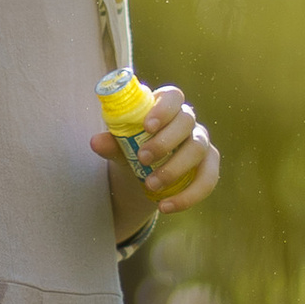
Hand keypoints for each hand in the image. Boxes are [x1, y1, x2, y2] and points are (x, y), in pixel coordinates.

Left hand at [90, 81, 220, 212]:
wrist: (143, 175)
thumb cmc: (132, 149)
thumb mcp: (120, 147)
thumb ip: (111, 143)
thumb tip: (96, 142)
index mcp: (166, 106)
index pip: (173, 96)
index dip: (164, 109)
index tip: (147, 126)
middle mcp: (188, 121)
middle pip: (186, 122)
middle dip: (165, 141)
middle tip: (142, 159)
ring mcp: (201, 142)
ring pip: (198, 149)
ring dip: (174, 169)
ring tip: (151, 186)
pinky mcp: (208, 166)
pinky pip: (208, 179)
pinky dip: (189, 196)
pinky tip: (166, 206)